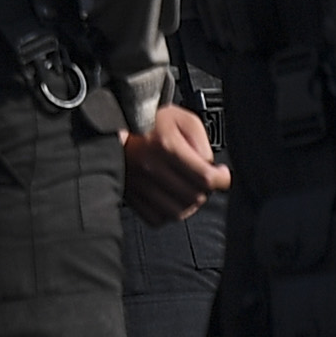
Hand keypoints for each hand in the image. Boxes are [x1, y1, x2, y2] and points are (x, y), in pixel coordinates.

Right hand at [120, 103, 225, 223]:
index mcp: (165, 146)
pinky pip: (158, 219)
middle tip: (205, 180)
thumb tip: (209, 165)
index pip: (205, 177)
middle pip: (194, 196)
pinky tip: (172, 199)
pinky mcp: (131, 198)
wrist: (112, 131)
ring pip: (178, 212)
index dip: (222, 179)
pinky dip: (169, 212)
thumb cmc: (148, 122)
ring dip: (189, 204)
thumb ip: (201, 140)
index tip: (222, 175)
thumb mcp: (181, 117)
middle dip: (206, 190)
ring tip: (190, 190)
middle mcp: (151, 169)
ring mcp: (140, 186)